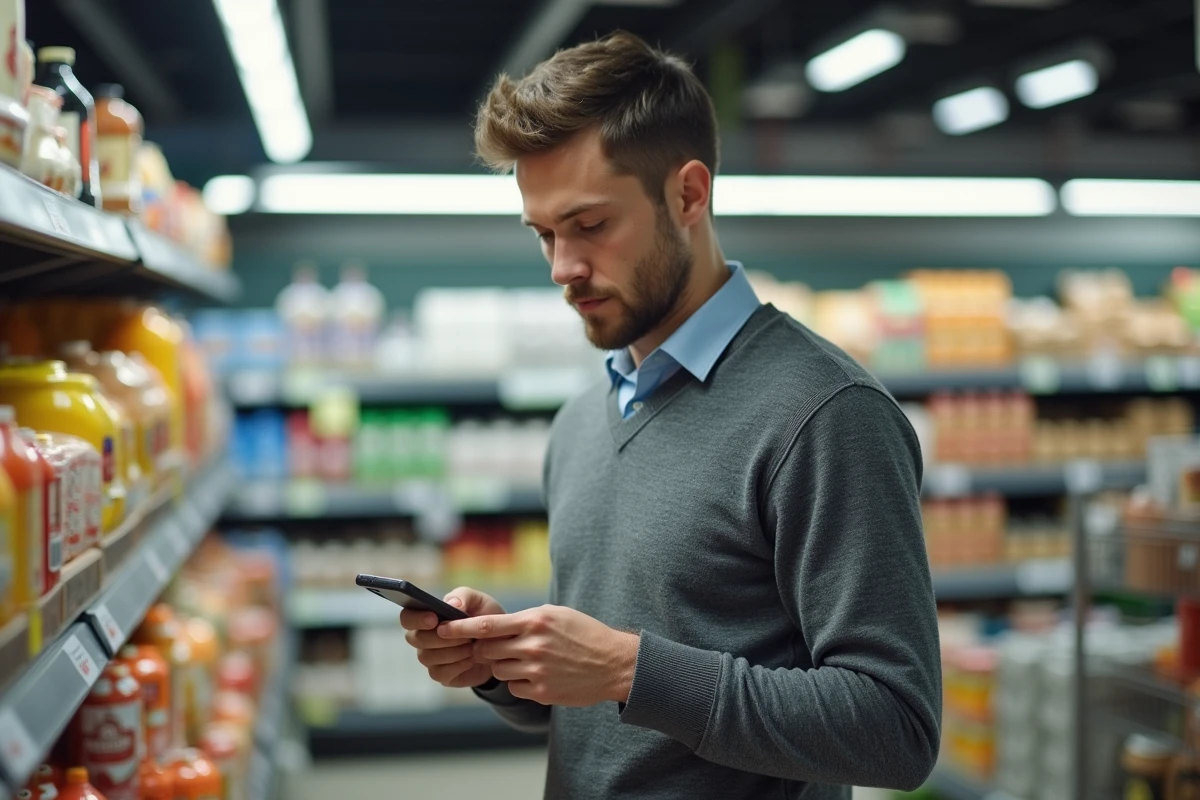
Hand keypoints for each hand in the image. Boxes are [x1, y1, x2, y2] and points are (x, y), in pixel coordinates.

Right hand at [400, 587, 505, 688]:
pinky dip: (457, 665)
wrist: (501, 644)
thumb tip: (450, 604)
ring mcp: (430, 658)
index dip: (415, 618)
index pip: (407, 617)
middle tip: (465, 634)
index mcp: (426, 616)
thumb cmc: (484, 617)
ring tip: (471, 645)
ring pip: (427, 657)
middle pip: (415, 639)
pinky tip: (471, 658)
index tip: (434, 619)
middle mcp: (423, 638)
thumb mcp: (479, 601)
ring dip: (452, 651)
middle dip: (440, 637)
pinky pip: (439, 673)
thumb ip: (463, 596)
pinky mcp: (441, 675)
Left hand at [438, 604, 639, 706]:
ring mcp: (536, 671)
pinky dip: (519, 681)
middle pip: (487, 649)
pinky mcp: (541, 691)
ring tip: (525, 659)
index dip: (459, 628)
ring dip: (504, 664)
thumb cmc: (584, 633)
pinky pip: (514, 687)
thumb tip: (492, 626)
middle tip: (494, 646)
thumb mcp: (556, 614)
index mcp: (535, 621)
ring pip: (498, 669)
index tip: (441, 628)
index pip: (486, 625)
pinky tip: (538, 674)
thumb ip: (525, 619)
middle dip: (484, 648)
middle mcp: (533, 645)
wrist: (614, 664)